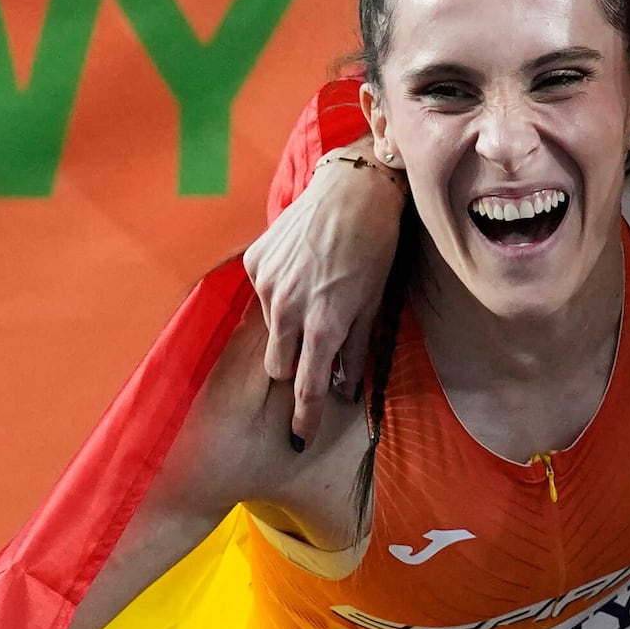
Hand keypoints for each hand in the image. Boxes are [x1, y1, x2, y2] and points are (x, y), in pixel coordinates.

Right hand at [250, 144, 405, 444]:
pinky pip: (262, 295)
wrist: (352, 192)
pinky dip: (279, 293)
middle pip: (278, 366)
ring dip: (287, 326)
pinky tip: (301, 269)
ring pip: (269, 330)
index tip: (301, 436)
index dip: (305, 417)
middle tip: (313, 350)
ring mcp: (267, 284)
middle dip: (293, 367)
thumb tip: (343, 388)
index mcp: (323, 325)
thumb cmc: (374, 249)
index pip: (307, 388)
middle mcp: (288, 309)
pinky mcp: (255, 262)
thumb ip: (355, 350)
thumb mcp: (374, 305)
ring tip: (314, 293)